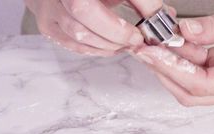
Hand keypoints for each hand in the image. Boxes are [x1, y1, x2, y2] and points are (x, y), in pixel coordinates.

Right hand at [25, 0, 160, 55]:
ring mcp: (48, 9)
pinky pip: (72, 44)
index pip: (92, 2)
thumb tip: (166, 17)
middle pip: (83, 13)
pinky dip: (95, 49)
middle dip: (115, 33)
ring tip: (125, 43)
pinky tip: (110, 46)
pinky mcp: (47, 26)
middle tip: (135, 40)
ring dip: (107, 44)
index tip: (141, 31)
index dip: (119, 23)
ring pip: (78, 34)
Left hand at [134, 0, 213, 105]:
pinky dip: (182, 56)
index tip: (151, 53)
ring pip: (191, 83)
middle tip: (144, 49)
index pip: (201, 85)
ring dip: (172, 64)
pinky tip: (171, 39)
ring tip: (155, 40)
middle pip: (191, 93)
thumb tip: (183, 32)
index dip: (172, 70)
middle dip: (166, 72)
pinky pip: (197, 69)